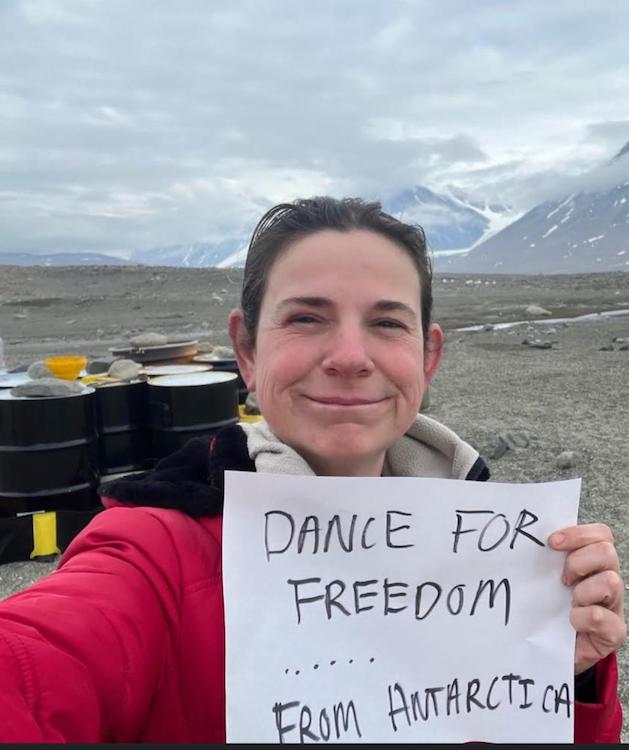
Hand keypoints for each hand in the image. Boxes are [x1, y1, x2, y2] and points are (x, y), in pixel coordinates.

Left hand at [549, 524, 625, 674]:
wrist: (549, 645)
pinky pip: (605, 619)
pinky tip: (572, 622)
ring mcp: (613, 605)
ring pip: (611, 582)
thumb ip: (545, 557)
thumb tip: (522, 539)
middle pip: (606, 551)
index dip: (577, 534)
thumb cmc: (548, 605)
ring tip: (570, 602)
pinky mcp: (613, 632)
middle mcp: (607, 578)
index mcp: (593, 561)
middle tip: (562, 578)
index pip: (600, 534)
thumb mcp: (546, 577)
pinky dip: (583, 618)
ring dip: (583, 591)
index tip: (551, 543)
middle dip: (578, 561)